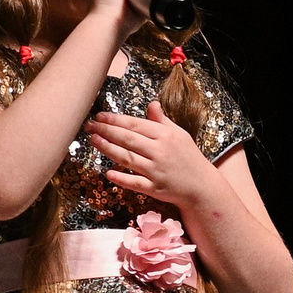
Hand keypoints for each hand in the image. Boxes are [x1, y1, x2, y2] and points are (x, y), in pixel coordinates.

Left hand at [89, 100, 218, 207]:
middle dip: (107, 131)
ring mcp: (157, 171)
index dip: (116, 120)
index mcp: (165, 136)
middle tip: (90, 126)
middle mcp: (160, 151)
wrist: (201, 185)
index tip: (100, 116)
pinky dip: (122, 178)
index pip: (136, 125)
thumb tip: (152, 104)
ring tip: (94, 141)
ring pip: (128, 158)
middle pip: (128, 139)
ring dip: (109, 149)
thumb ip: (162, 121)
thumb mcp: (179, 134)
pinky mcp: (155, 189)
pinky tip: (108, 173)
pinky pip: (136, 183)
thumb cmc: (188, 158)